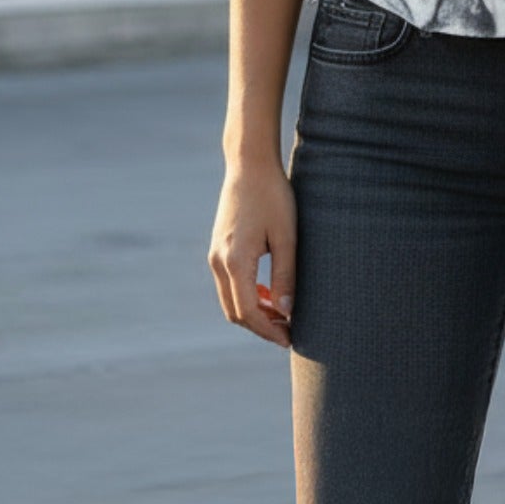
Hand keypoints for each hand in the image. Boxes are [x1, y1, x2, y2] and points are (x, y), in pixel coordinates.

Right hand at [210, 157, 296, 347]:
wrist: (249, 164)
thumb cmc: (273, 196)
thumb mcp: (286, 236)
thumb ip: (285, 276)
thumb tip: (286, 312)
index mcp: (235, 261)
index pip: (248, 312)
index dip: (268, 331)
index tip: (290, 339)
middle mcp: (218, 261)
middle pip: (235, 312)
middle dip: (261, 326)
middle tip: (289, 330)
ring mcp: (214, 255)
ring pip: (230, 300)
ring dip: (254, 312)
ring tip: (283, 314)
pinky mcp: (218, 248)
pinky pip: (228, 284)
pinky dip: (247, 296)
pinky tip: (269, 294)